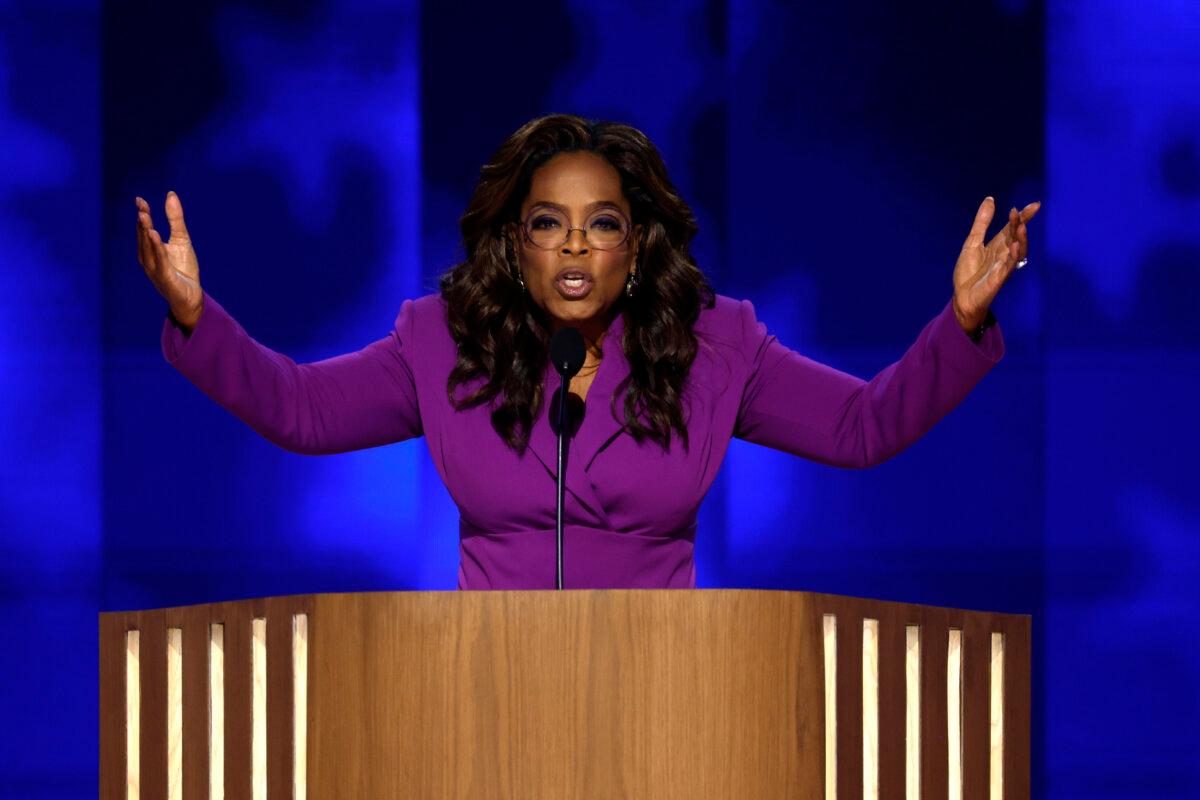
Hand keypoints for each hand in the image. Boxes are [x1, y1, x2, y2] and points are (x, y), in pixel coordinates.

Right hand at [135, 192, 202, 329]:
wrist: (191, 296)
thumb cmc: (183, 269)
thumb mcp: (181, 239)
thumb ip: (175, 219)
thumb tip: (170, 194)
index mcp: (149, 249)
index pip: (144, 229)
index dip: (142, 214)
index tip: (140, 200)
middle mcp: (147, 259)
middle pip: (143, 237)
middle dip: (142, 221)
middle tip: (141, 205)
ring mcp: (154, 269)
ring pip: (148, 248)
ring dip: (145, 232)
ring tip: (144, 216)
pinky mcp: (164, 278)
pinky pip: (159, 261)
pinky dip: (157, 248)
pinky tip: (155, 235)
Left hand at [952, 196, 1040, 332]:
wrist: (962, 297)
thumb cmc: (968, 272)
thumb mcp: (972, 242)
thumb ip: (982, 222)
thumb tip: (990, 199)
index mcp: (998, 245)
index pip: (1013, 227)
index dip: (1023, 216)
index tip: (1035, 205)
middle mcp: (1005, 254)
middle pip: (1017, 236)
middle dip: (1022, 224)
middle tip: (1023, 211)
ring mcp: (1004, 266)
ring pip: (1018, 251)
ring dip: (1021, 238)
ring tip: (1021, 226)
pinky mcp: (999, 279)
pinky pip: (1010, 267)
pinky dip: (1014, 257)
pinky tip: (1015, 246)